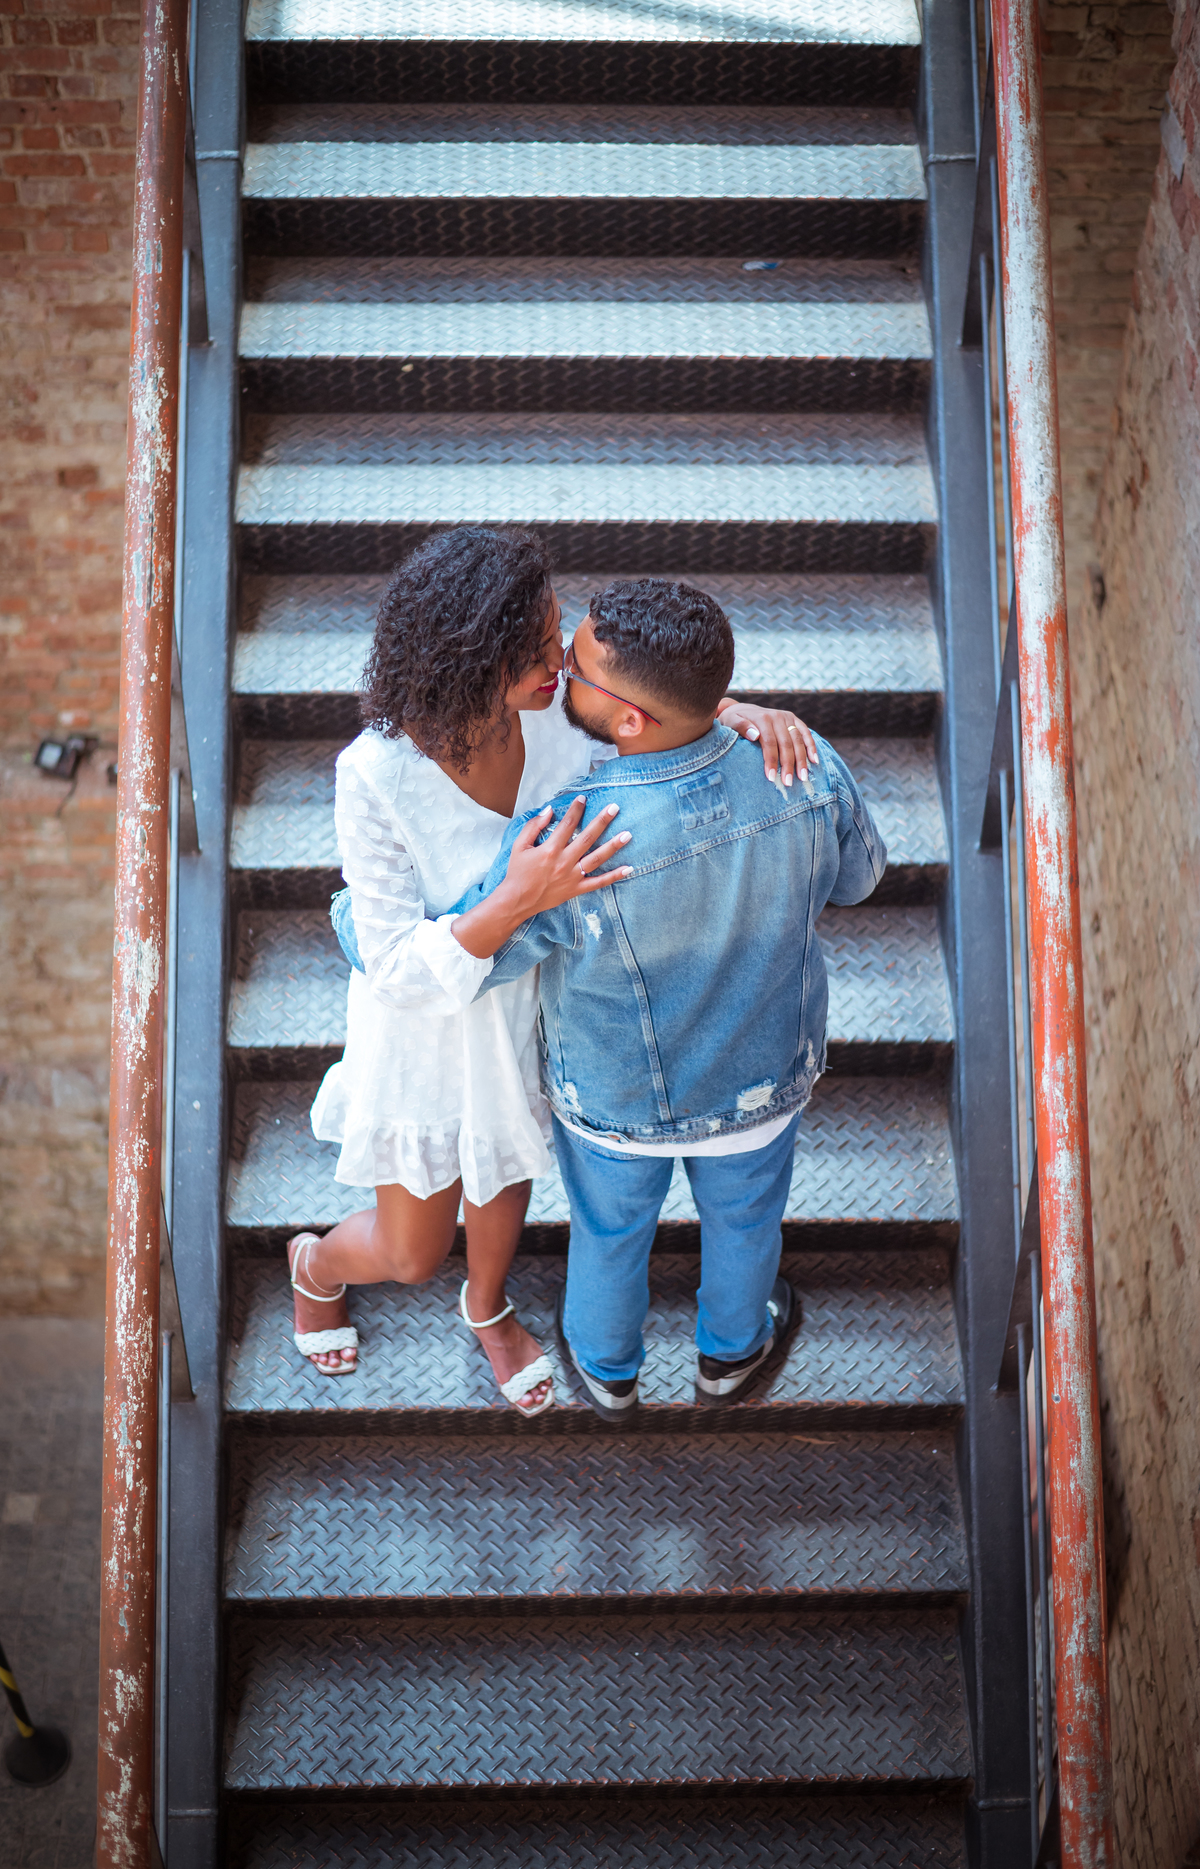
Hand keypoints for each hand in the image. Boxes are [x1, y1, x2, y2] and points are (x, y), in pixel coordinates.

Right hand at [453, 797, 631, 958]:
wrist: (517, 900)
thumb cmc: (517, 872)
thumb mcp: (519, 845)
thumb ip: (533, 826)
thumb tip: (549, 810)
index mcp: (550, 849)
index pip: (567, 825)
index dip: (576, 810)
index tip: (584, 799)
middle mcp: (564, 862)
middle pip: (587, 838)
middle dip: (602, 821)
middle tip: (615, 808)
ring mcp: (572, 877)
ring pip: (597, 859)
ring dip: (613, 846)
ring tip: (627, 834)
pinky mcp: (576, 889)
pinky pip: (598, 882)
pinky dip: (614, 876)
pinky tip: (628, 868)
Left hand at [717, 701, 818, 786]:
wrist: (742, 709)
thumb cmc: (733, 720)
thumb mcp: (730, 721)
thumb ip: (740, 726)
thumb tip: (754, 735)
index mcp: (762, 718)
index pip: (769, 742)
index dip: (771, 760)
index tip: (771, 778)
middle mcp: (777, 716)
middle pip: (786, 743)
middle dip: (788, 764)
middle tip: (788, 783)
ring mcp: (787, 717)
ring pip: (798, 740)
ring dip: (802, 760)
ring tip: (802, 777)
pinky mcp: (793, 719)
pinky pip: (805, 733)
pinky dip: (811, 746)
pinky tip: (814, 761)